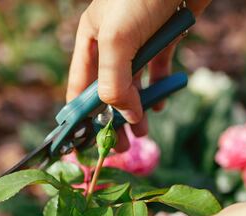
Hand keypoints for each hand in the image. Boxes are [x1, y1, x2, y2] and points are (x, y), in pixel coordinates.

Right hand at [67, 0, 209, 149]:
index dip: (80, 114)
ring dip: (137, 110)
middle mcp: (113, 41)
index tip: (84, 142)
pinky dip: (159, 89)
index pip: (79, 84)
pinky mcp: (166, 37)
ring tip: (143, 134)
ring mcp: (140, 40)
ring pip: (135, 84)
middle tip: (120, 147)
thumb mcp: (118, 40)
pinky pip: (159, 70)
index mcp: (92, 38)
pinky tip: (160, 106)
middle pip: (108, 89)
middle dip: (112, 118)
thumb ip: (115, 82)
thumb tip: (125, 117)